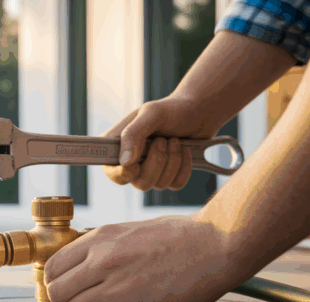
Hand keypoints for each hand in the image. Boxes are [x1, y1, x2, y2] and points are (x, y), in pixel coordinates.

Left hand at [43, 215, 248, 301]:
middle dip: (63, 297)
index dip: (55, 278)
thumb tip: (80, 260)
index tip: (65, 281)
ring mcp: (118, 286)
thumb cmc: (179, 235)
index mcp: (101, 239)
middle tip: (77, 297)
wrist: (215, 244)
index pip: (52, 266)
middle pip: (57, 290)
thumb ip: (102, 245)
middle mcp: (103, 261)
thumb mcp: (129, 229)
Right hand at [101, 97, 226, 190]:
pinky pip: (175, 184)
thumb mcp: (151, 114)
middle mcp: (132, 161)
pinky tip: (184, 150)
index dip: (122, 173)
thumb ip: (134, 134)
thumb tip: (124, 162)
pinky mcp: (169, 176)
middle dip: (156, 162)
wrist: (199, 112)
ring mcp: (150, 170)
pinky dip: (184, 167)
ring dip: (172, 161)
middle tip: (162, 140)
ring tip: (174, 141)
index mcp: (118, 145)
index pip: (110, 171)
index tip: (135, 163)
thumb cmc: (171, 109)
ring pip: (158, 184)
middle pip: (138, 182)